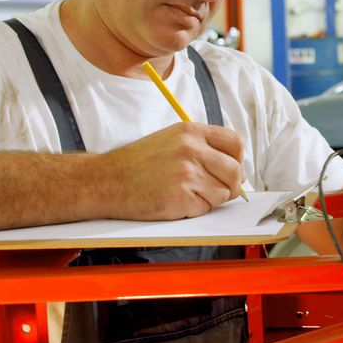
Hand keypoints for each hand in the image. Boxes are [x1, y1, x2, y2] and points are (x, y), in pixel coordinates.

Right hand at [95, 122, 243, 219]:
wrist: (105, 180)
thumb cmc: (138, 163)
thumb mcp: (172, 140)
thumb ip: (203, 147)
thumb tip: (236, 169)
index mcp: (191, 131)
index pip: (236, 143)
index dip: (238, 160)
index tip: (231, 170)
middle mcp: (191, 149)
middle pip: (235, 171)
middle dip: (231, 185)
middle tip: (218, 191)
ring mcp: (186, 173)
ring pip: (222, 193)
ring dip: (210, 199)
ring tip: (186, 193)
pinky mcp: (180, 197)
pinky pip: (204, 208)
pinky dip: (194, 210)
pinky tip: (175, 201)